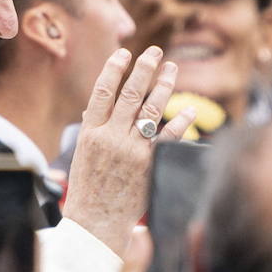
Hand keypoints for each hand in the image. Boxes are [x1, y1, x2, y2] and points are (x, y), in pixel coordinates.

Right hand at [62, 46, 194, 255]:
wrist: (96, 221)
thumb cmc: (88, 188)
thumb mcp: (82, 155)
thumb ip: (91, 128)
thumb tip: (94, 106)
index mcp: (90, 133)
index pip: (101, 92)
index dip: (113, 69)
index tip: (124, 53)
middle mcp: (110, 138)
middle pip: (129, 94)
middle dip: (144, 69)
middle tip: (155, 51)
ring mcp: (131, 151)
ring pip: (150, 109)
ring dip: (163, 86)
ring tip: (172, 69)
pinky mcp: (149, 164)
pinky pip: (168, 137)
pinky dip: (181, 121)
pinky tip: (189, 108)